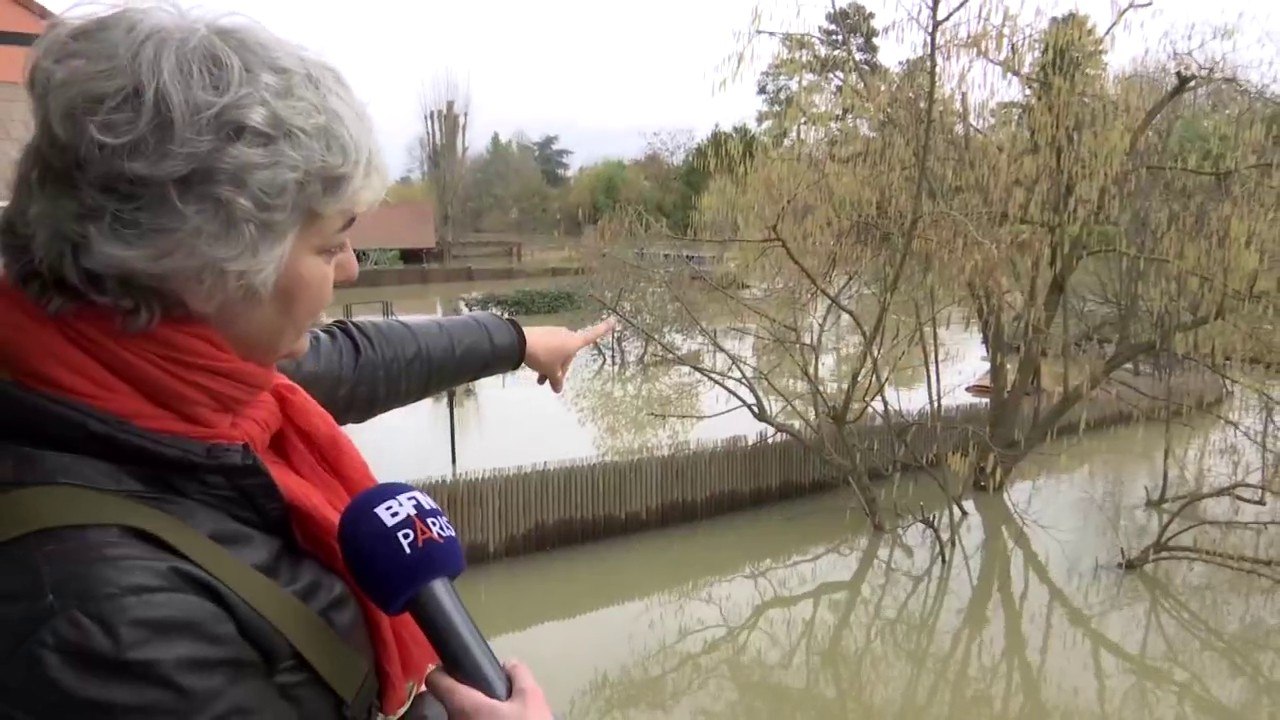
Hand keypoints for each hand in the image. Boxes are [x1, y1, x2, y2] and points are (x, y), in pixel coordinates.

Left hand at [424, 660, 553, 719]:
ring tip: (500, 716)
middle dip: (469, 695)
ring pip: (461, 718)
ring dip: (475, 714)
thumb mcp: (531, 699)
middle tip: (493, 697)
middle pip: (452, 701)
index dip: (445, 670)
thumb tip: (509, 664)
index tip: (460, 670)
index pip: (434, 679)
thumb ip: (519, 676)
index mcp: (462, 705)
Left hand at [522, 318, 615, 392]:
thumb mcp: (551, 371)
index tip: (613, 320)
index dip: (604, 329)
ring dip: (551, 365)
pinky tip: (536, 368)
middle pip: (569, 354)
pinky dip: (545, 358)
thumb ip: (557, 380)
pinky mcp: (543, 332)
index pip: (592, 335)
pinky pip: (549, 347)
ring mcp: (555, 332)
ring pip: (557, 352)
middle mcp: (567, 334)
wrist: (521, 342)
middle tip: (549, 382)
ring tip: (540, 380)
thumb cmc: (543, 356)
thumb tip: (557, 389)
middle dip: (560, 368)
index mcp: (574, 342)